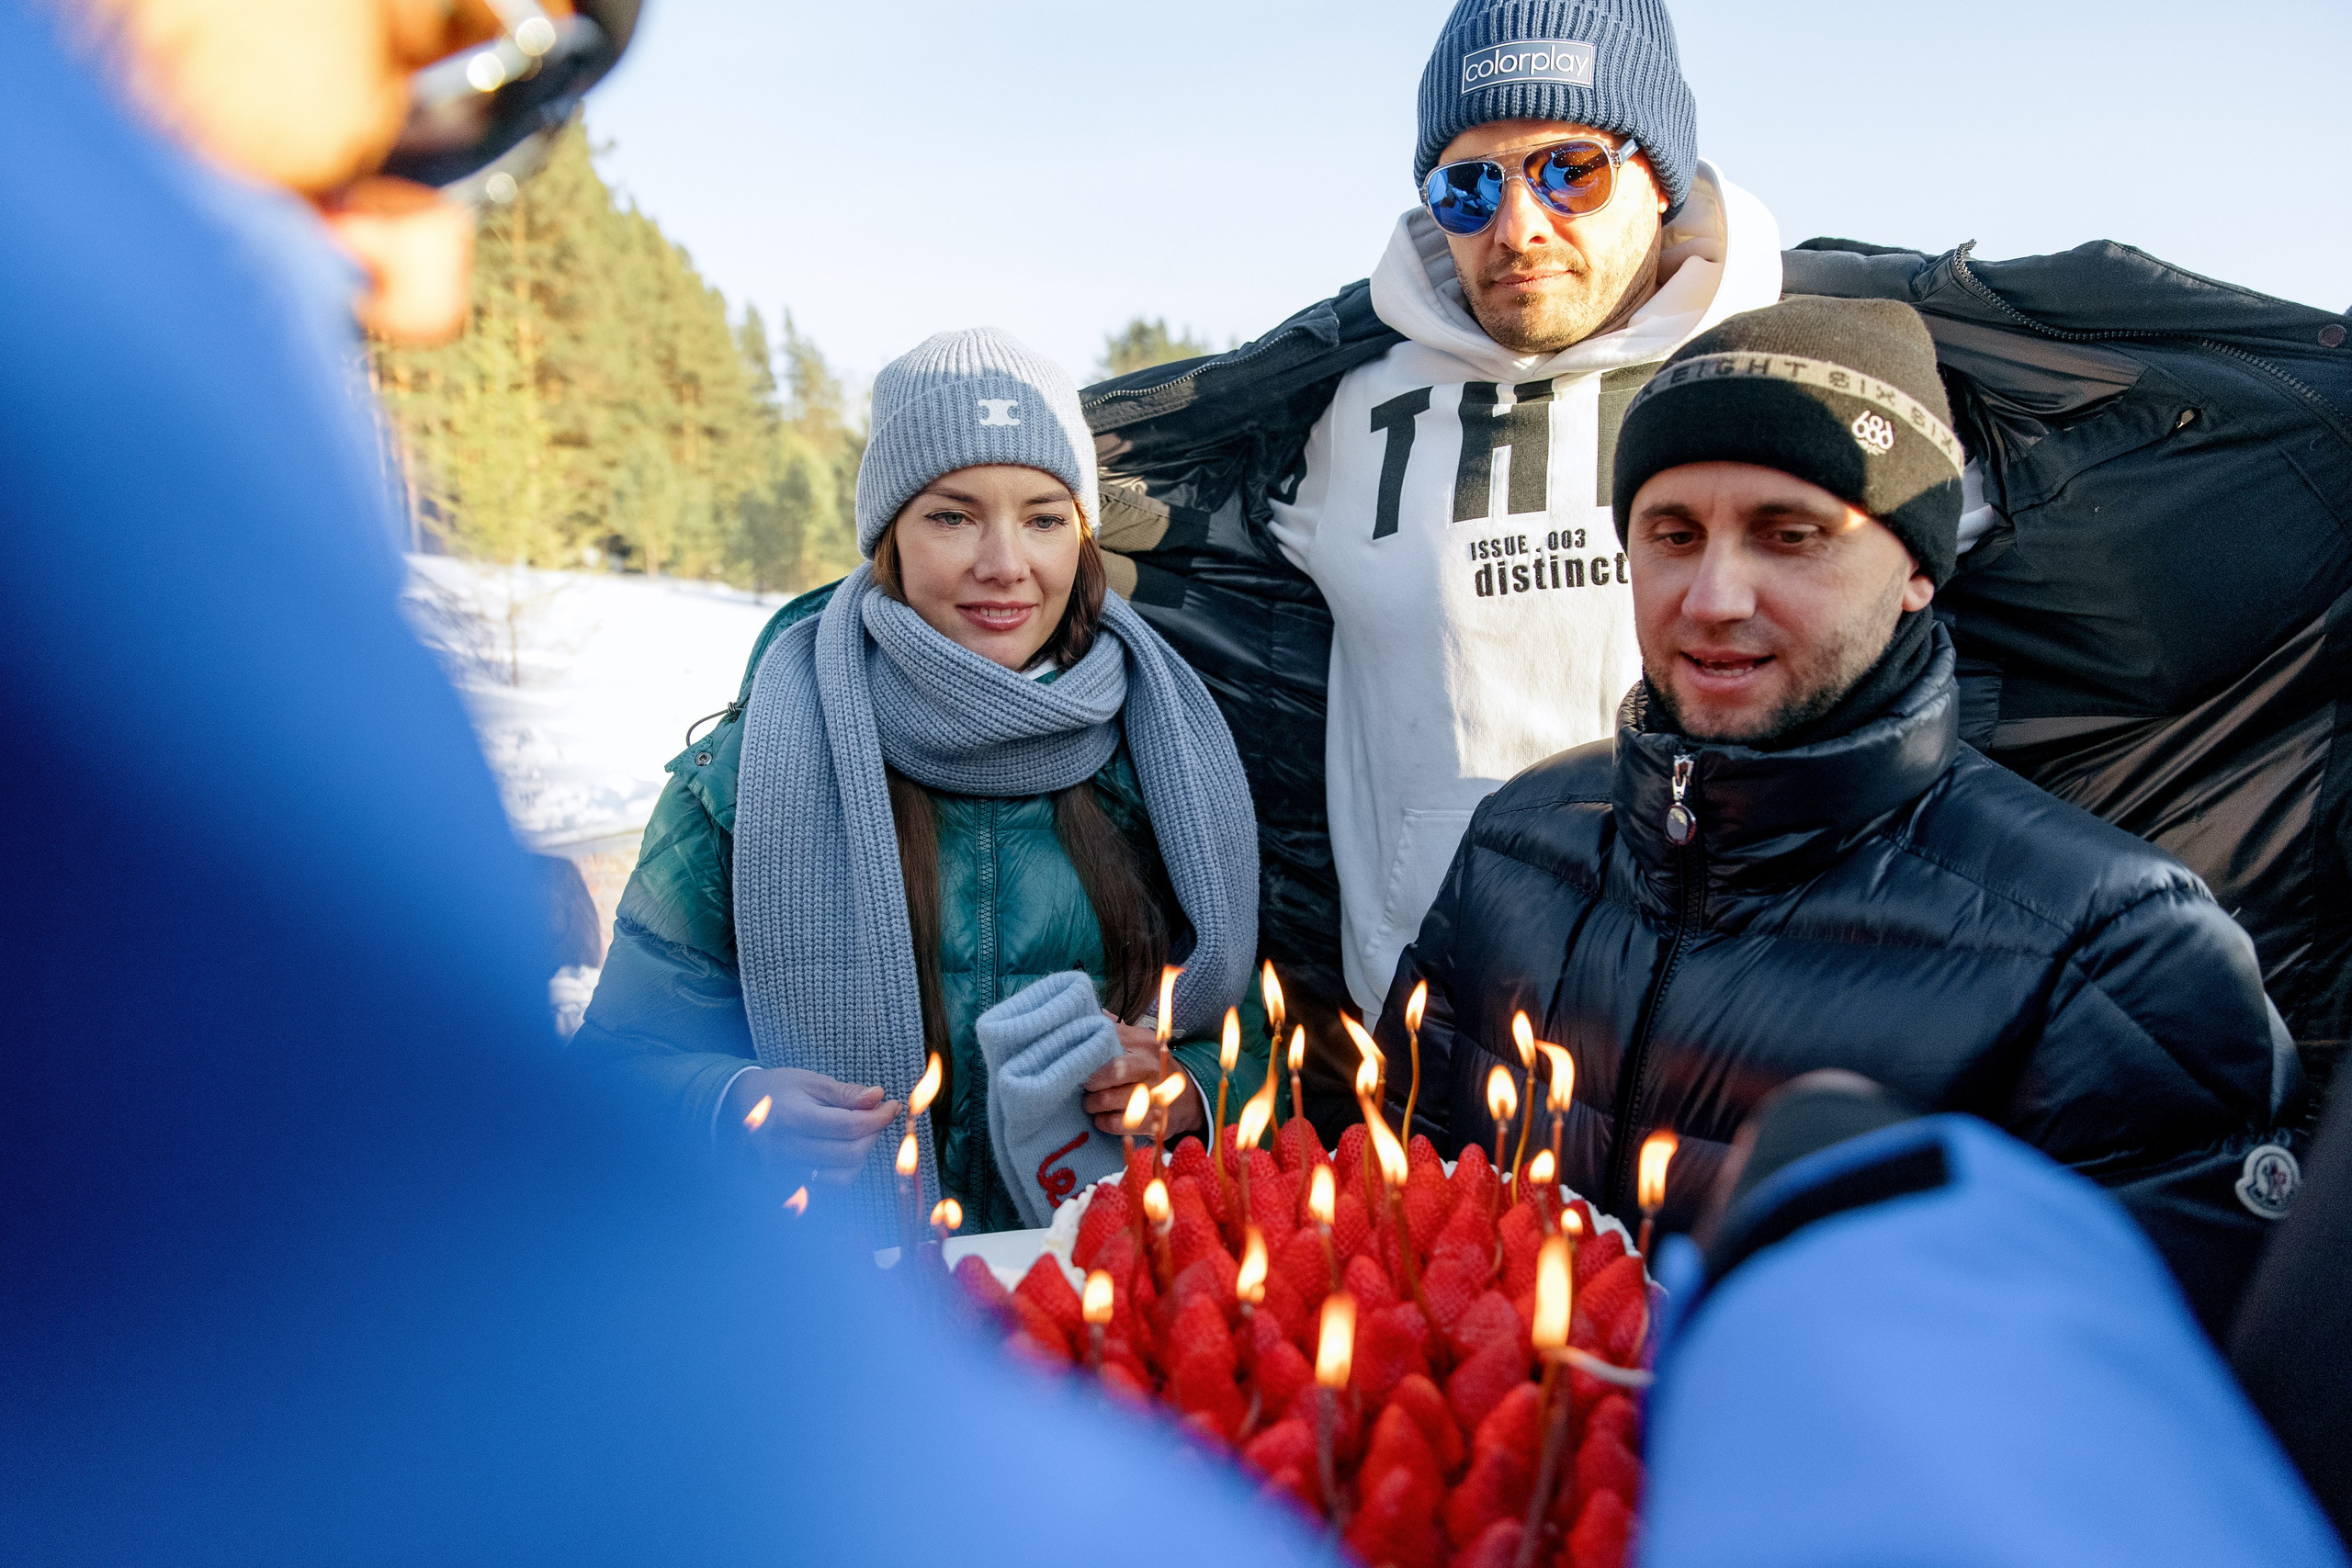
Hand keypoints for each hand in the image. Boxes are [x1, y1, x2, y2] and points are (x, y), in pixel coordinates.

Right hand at [723, 1065, 900, 1179]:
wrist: (736, 1108)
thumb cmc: (776, 1091)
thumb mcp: (809, 1082)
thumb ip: (845, 1093)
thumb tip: (878, 1097)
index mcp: (791, 1118)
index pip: (849, 1126)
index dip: (879, 1117)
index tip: (892, 1106)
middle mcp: (786, 1150)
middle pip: (848, 1155)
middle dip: (873, 1136)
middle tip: (877, 1119)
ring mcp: (784, 1173)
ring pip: (840, 1179)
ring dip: (860, 1158)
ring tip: (860, 1137)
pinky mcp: (784, 1187)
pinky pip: (826, 1191)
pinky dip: (843, 1175)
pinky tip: (844, 1155)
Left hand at [1082, 1017, 1205, 1136]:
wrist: (1188, 1100)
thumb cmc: (1153, 1067)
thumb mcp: (1140, 1042)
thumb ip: (1115, 1030)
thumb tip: (1087, 1011)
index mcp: (1144, 1043)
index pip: (1108, 1039)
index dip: (1087, 1051)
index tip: (1076, 1058)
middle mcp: (1150, 1066)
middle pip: (1112, 1070)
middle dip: (1090, 1080)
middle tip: (1085, 1084)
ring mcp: (1153, 1095)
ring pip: (1107, 1099)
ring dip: (1092, 1103)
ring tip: (1091, 1102)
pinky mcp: (1151, 1121)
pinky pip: (1116, 1123)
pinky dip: (1103, 1122)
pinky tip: (1102, 1117)